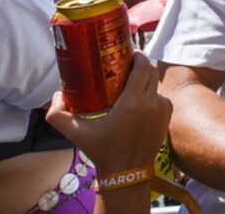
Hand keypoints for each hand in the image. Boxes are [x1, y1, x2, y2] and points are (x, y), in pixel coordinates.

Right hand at [46, 51, 170, 173]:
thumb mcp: (76, 133)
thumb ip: (58, 115)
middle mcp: (152, 102)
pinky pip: (160, 96)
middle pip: (151, 70)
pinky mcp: (168, 115)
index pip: (142, 66)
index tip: (128, 53)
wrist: (127, 171)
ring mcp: (163, 108)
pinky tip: (137, 102)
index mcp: (133, 102)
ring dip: (144, 81)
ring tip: (128, 85)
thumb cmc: (103, 150)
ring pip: (155, 83)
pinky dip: (150, 95)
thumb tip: (57, 95)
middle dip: (140, 64)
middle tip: (126, 64)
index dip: (137, 55)